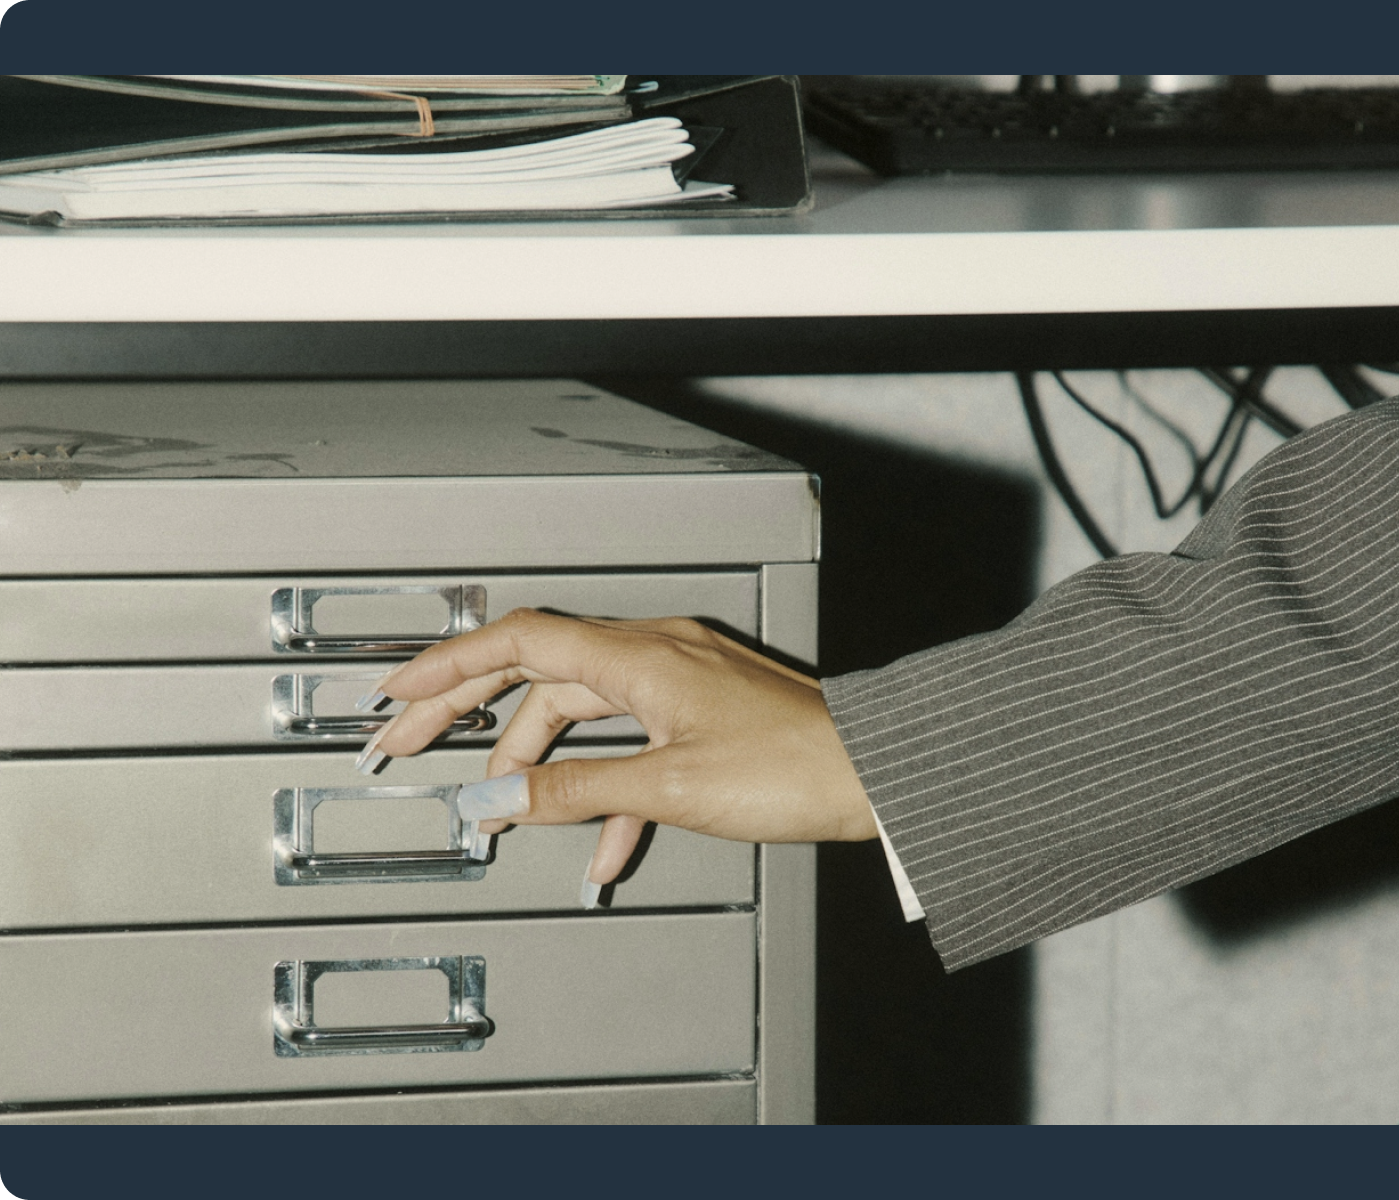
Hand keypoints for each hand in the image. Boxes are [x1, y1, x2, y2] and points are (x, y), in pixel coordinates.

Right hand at [366, 609, 877, 894]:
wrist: (880, 774)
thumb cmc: (799, 768)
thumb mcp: (667, 787)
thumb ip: (576, 791)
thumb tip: (500, 799)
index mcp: (641, 656)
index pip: (518, 641)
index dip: (448, 665)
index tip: (397, 692)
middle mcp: (660, 652)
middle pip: (540, 672)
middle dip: (472, 712)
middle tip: (413, 742)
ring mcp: (686, 678)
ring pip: (586, 709)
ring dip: (545, 764)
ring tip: (516, 814)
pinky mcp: (709, 710)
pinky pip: (634, 737)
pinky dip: (609, 785)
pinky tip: (605, 843)